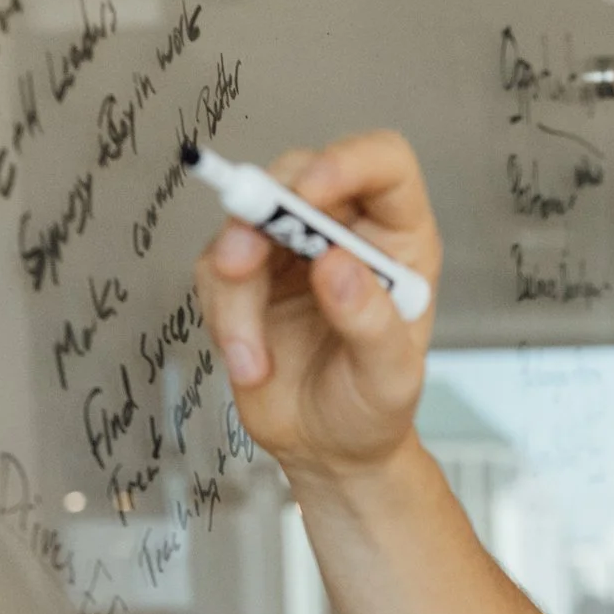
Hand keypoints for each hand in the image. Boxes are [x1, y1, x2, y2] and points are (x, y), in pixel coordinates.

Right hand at [191, 130, 438, 484]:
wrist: (329, 451)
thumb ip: (370, 323)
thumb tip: (336, 264)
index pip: (383, 164)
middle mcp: (345, 231)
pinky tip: (250, 367)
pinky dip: (224, 318)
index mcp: (397, 239)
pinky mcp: (246, 277)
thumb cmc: (373, 409)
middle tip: (241, 262)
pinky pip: (216, 271)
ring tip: (250, 357)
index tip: (311, 192)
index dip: (347, 162)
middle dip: (263, 213)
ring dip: (235, 285)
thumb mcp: (388, 378)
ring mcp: (290, 249)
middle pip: (298, 173)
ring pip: (245, 223)